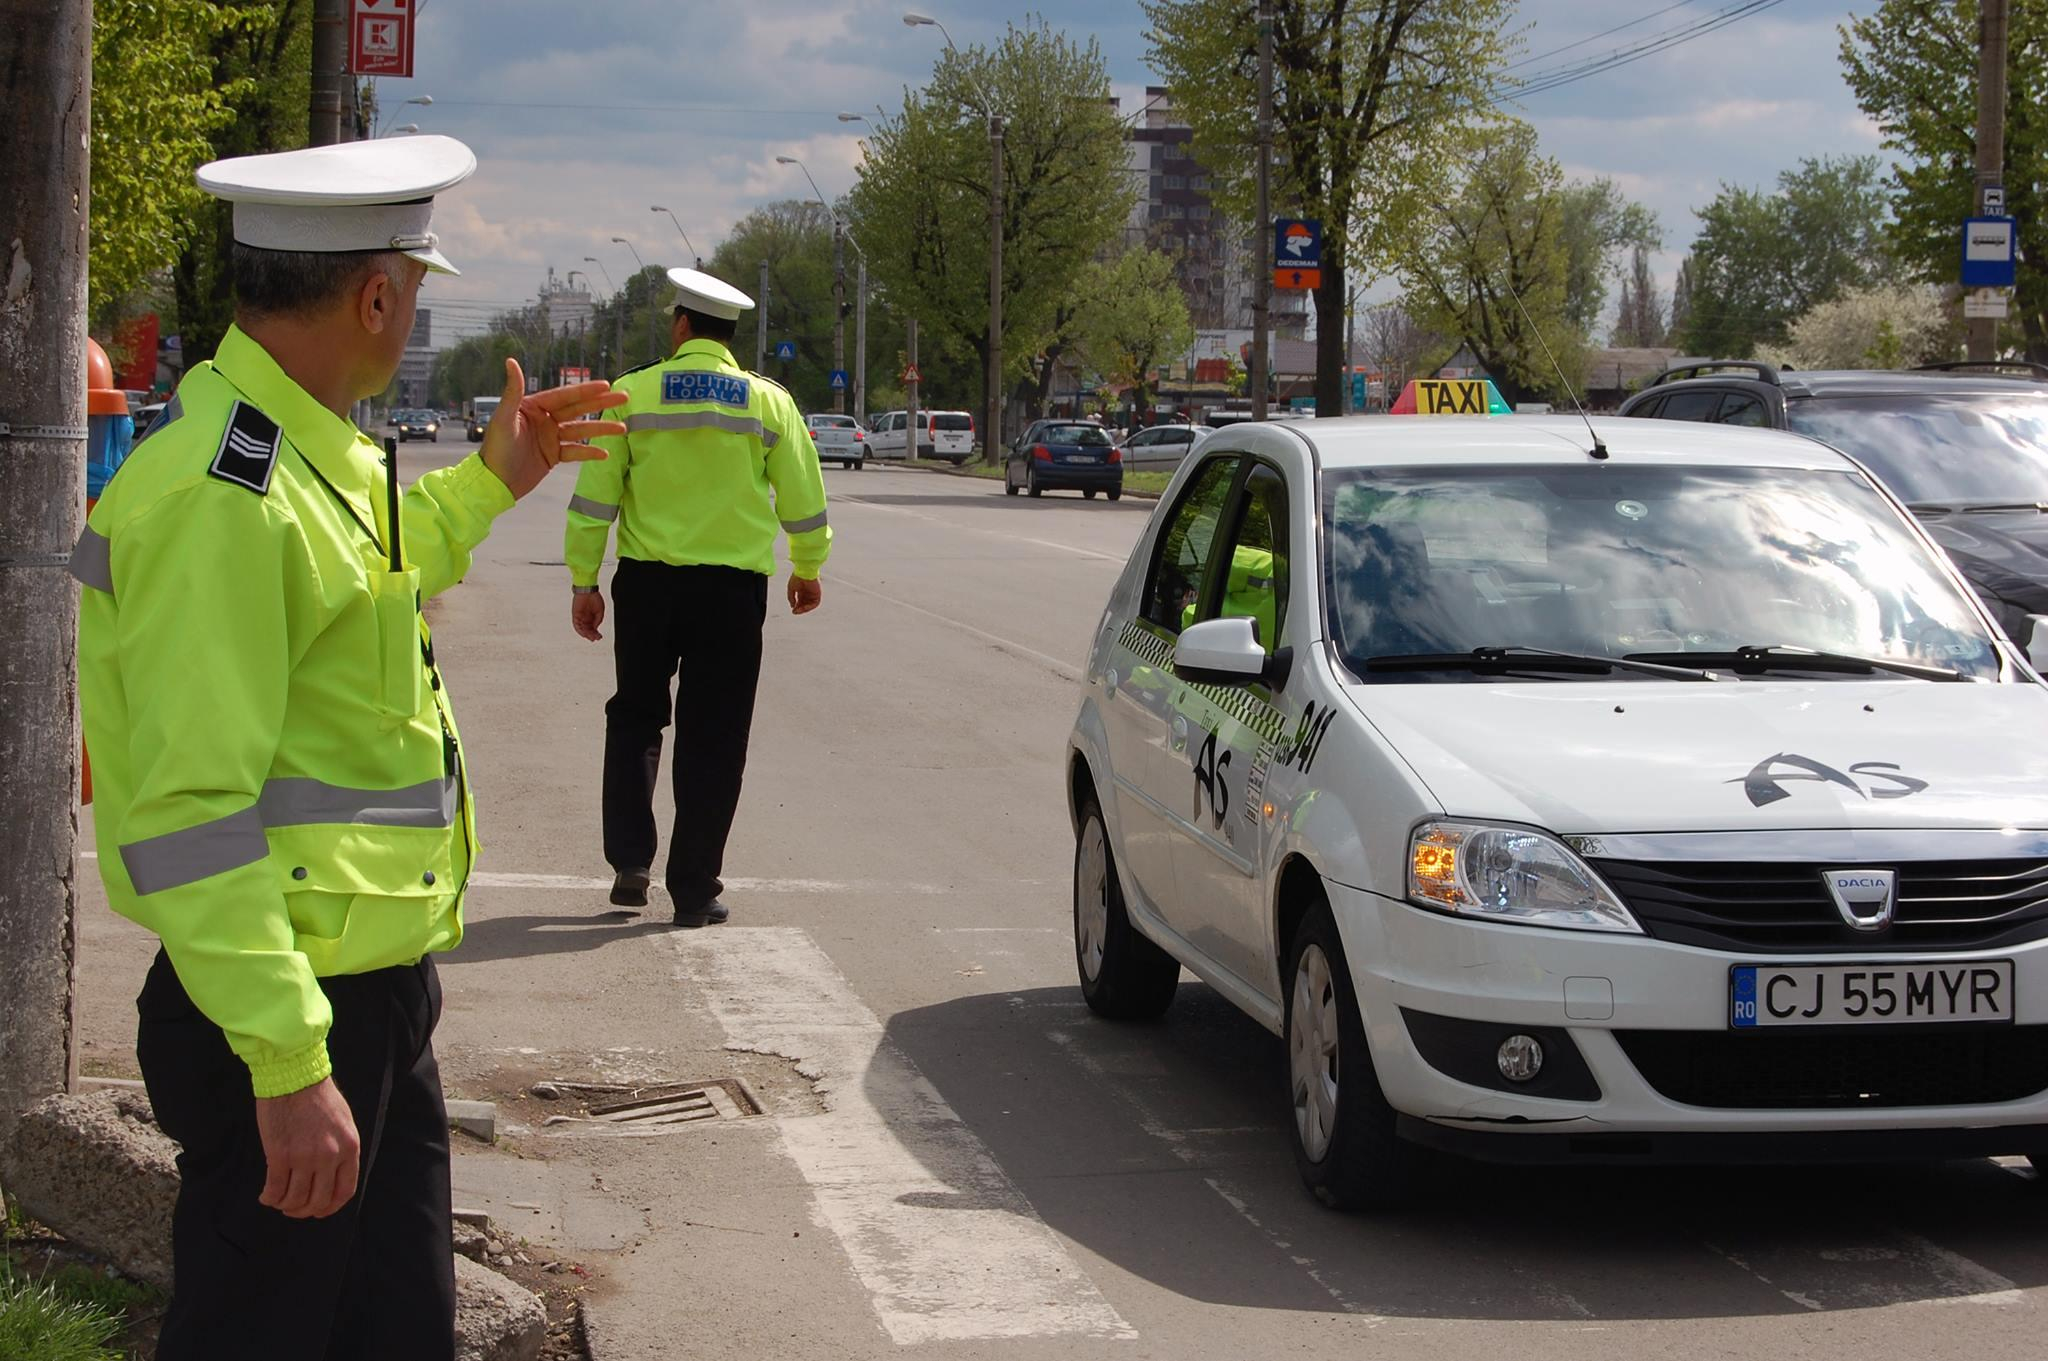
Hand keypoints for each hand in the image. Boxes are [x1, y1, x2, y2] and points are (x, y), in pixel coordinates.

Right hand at [255, 1077, 359, 1219]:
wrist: (294, 1076)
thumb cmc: (318, 1096)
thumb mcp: (343, 1123)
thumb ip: (340, 1150)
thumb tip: (330, 1177)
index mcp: (349, 1148)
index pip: (345, 1192)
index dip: (330, 1207)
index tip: (318, 1210)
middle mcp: (330, 1156)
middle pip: (319, 1200)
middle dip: (305, 1211)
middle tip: (293, 1209)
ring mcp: (304, 1157)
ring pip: (295, 1199)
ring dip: (285, 1206)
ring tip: (279, 1201)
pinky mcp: (279, 1155)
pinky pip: (275, 1189)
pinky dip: (270, 1198)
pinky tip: (266, 1196)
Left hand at [480, 359, 627, 500]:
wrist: (494, 483)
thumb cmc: (496, 449)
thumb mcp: (504, 419)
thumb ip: (513, 391)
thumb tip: (511, 361)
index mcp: (533, 408)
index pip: (564, 396)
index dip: (585, 391)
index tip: (605, 385)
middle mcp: (544, 420)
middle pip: (577, 410)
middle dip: (600, 404)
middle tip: (623, 397)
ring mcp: (550, 439)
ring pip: (580, 431)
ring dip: (600, 429)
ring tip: (622, 428)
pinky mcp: (553, 457)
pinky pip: (575, 452)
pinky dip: (589, 452)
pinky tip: (604, 453)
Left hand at [571, 591, 605, 640]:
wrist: (587, 590)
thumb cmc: (594, 598)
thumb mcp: (600, 611)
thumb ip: (598, 620)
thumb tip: (595, 628)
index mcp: (592, 617)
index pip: (593, 628)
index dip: (596, 633)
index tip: (599, 637)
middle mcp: (586, 618)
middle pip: (588, 630)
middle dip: (592, 635)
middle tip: (595, 638)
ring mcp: (580, 617)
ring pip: (582, 629)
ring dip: (586, 634)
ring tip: (591, 637)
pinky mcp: (575, 615)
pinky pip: (576, 625)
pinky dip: (580, 630)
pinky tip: (584, 634)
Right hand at [788, 575, 821, 614]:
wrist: (804, 571)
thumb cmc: (797, 578)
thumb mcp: (791, 589)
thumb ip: (791, 598)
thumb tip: (792, 606)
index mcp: (802, 590)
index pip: (800, 601)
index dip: (796, 606)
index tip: (793, 610)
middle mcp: (808, 592)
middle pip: (804, 604)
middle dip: (800, 609)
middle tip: (795, 612)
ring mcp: (813, 593)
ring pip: (809, 605)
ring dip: (804, 609)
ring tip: (799, 611)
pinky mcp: (818, 594)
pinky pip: (815, 603)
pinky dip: (810, 607)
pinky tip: (804, 608)